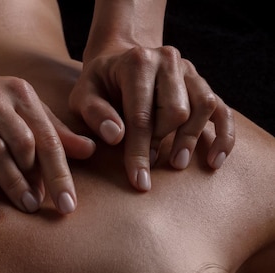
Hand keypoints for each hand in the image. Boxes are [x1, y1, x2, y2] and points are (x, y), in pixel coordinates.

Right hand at [0, 70, 95, 224]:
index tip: (69, 204)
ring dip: (13, 183)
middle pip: (24, 143)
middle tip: (45, 206)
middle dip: (38, 177)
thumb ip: (56, 130)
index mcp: (21, 96)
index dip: (60, 172)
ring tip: (27, 207)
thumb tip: (91, 150)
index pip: (47, 136)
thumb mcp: (26, 108)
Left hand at [69, 45, 234, 190]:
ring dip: (191, 139)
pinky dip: (223, 136)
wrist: (118, 60)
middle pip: (177, 110)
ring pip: (203, 107)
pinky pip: (222, 109)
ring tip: (176, 163)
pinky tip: (215, 160)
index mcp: (136, 62)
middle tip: (148, 162)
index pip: (141, 114)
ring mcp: (189, 70)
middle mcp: (167, 60)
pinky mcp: (202, 83)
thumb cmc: (98, 85)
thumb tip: (116, 136)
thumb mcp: (83, 96)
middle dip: (162, 141)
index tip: (138, 180)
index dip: (139, 151)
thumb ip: (94, 113)